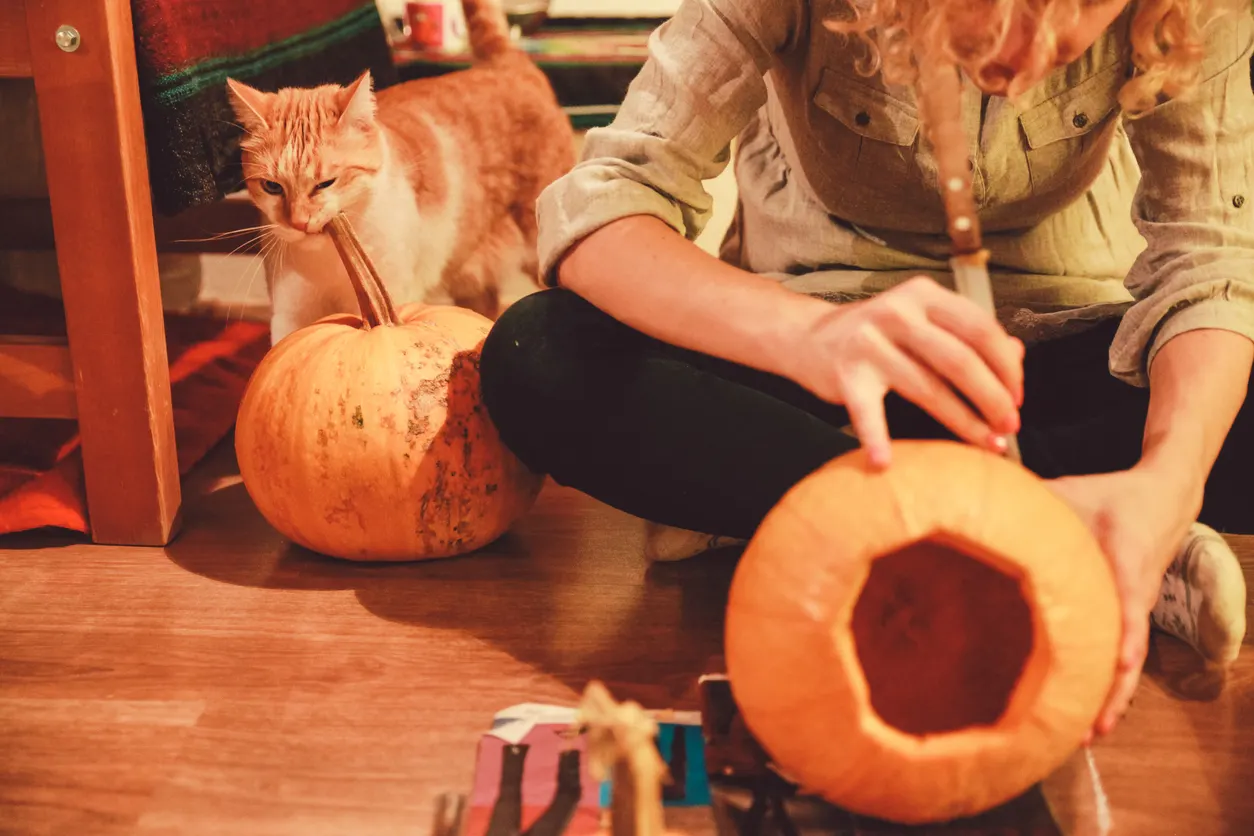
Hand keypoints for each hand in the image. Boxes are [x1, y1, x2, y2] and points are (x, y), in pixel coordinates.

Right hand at [790, 276, 1023, 466]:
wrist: (807, 336)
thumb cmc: (874, 333)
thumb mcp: (920, 322)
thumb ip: (965, 334)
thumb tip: (1017, 354)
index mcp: (923, 295)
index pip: (980, 328)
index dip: (1007, 366)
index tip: (1019, 396)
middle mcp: (897, 312)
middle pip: (961, 360)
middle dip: (993, 397)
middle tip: (1010, 425)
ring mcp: (869, 342)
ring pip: (929, 388)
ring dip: (963, 422)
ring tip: (987, 444)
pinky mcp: (846, 374)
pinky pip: (868, 413)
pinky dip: (877, 439)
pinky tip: (885, 462)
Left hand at [1046, 467, 1201, 739]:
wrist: (1161, 498)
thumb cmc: (1108, 496)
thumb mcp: (1071, 491)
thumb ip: (1031, 497)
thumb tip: (981, 497)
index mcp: (1125, 560)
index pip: (1129, 601)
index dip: (1124, 632)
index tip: (1118, 662)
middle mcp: (1136, 594)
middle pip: (1130, 650)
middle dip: (1111, 690)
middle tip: (1089, 728)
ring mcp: (1135, 610)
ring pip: (1127, 662)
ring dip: (1109, 698)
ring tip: (1086, 736)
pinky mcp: (1129, 615)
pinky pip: (1120, 655)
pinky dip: (1106, 684)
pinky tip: (1085, 714)